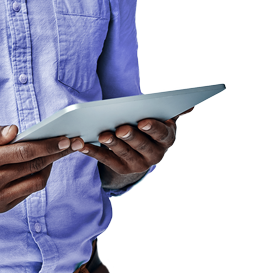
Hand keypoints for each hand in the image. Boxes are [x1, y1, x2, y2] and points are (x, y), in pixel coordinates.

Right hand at [0, 124, 74, 212]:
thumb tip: (16, 130)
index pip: (25, 153)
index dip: (48, 146)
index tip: (65, 139)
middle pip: (34, 167)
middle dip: (56, 154)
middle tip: (73, 143)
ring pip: (35, 183)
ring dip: (48, 168)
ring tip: (54, 154)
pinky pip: (26, 193)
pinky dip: (36, 179)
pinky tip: (38, 166)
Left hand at [71, 108, 193, 188]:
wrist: (140, 151)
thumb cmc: (151, 128)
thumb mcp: (164, 119)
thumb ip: (174, 110)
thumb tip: (190, 103)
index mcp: (166, 139)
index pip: (162, 134)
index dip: (153, 128)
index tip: (143, 121)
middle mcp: (154, 155)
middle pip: (142, 145)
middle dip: (131, 137)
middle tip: (120, 128)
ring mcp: (137, 164)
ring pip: (123, 154)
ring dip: (112, 144)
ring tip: (102, 135)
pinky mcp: (120, 169)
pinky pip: (105, 160)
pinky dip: (93, 152)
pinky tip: (82, 143)